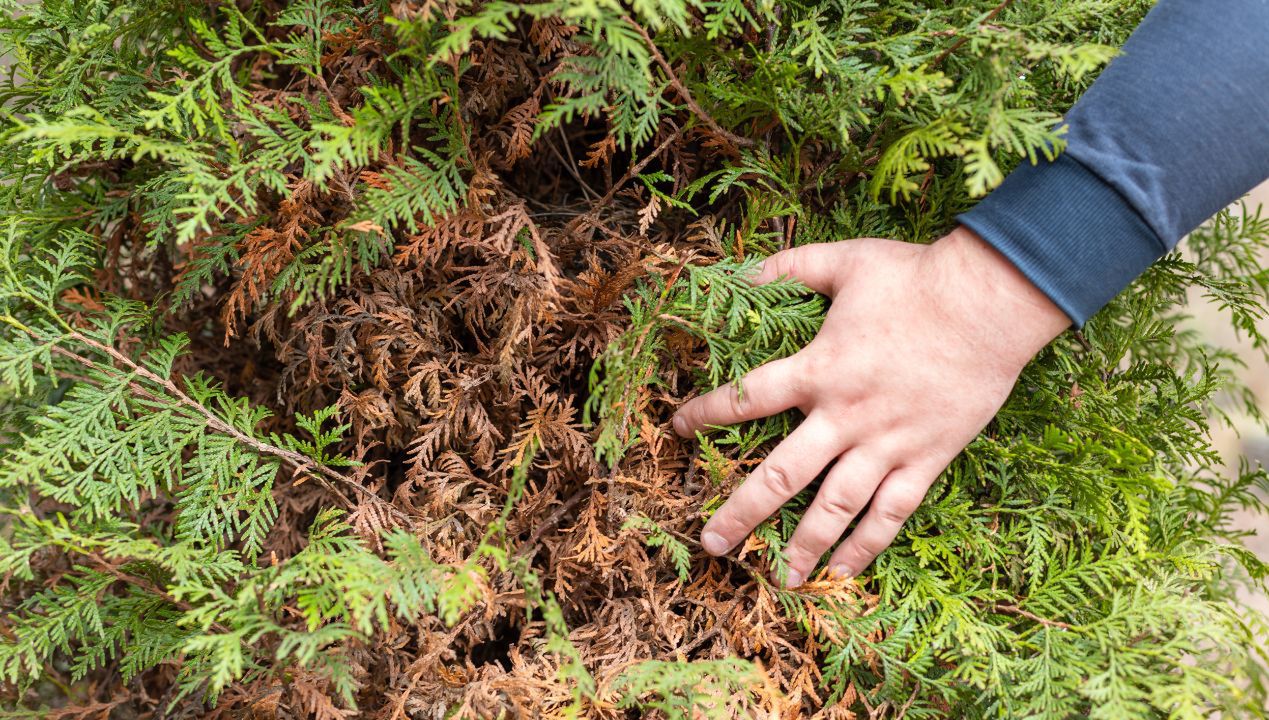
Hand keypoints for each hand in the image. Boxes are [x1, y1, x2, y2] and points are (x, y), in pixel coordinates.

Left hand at [672, 226, 1070, 586]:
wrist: (992, 303)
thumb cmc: (917, 278)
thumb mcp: (844, 260)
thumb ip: (788, 267)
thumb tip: (740, 273)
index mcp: (818, 369)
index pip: (747, 398)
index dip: (708, 414)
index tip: (679, 428)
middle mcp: (845, 416)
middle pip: (782, 475)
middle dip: (742, 512)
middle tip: (711, 542)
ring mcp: (887, 443)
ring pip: (835, 506)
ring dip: (804, 545)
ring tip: (780, 578)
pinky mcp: (927, 458)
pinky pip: (892, 512)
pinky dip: (867, 545)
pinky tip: (844, 571)